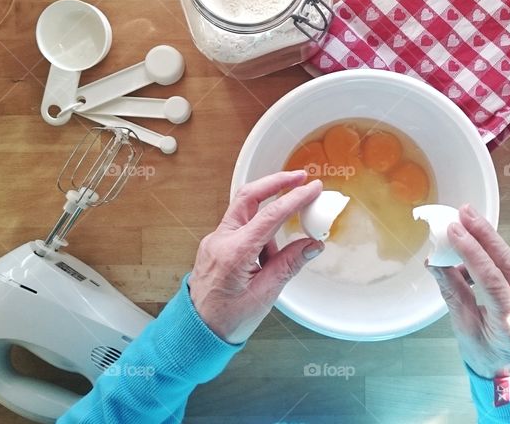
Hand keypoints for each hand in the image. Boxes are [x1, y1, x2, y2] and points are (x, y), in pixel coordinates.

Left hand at [189, 170, 324, 344]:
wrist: (197, 332)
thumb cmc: (227, 320)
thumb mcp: (266, 294)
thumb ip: (289, 265)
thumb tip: (312, 245)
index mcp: (234, 253)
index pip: (270, 216)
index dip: (295, 199)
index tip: (313, 189)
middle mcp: (220, 240)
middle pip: (248, 196)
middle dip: (275, 183)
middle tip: (300, 178)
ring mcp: (215, 241)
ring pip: (244, 211)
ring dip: (268, 220)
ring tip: (277, 258)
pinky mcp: (215, 245)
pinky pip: (240, 228)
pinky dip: (258, 234)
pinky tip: (265, 260)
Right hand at [428, 205, 509, 378]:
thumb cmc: (487, 356)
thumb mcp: (463, 329)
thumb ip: (452, 292)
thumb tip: (434, 261)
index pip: (492, 280)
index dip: (471, 252)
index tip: (453, 230)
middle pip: (508, 262)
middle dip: (484, 233)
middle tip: (463, 211)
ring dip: (486, 242)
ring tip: (462, 226)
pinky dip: (490, 257)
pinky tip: (472, 252)